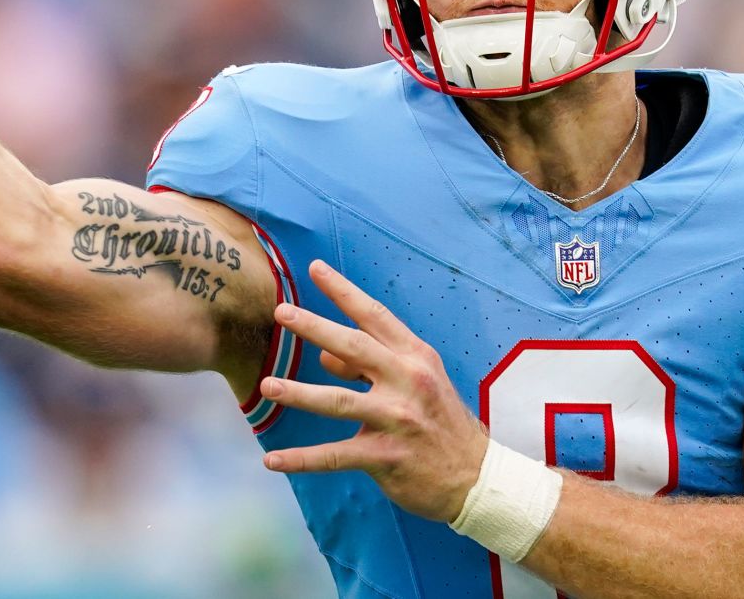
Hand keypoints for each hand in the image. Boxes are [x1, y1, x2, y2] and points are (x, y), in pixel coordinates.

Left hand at [260, 259, 488, 522]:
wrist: (476, 475)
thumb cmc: (440, 420)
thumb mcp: (416, 381)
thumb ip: (371, 365)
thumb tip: (324, 356)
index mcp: (415, 356)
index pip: (375, 315)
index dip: (343, 291)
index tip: (315, 268)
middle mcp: (407, 381)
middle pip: (355, 347)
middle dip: (315, 327)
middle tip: (281, 312)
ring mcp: (398, 419)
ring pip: (340, 401)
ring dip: (299, 393)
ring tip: (267, 385)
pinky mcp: (387, 456)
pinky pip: (336, 455)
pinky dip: (302, 459)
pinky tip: (272, 460)